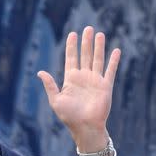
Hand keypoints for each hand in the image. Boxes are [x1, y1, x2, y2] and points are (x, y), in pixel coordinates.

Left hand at [36, 27, 119, 155]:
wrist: (85, 128)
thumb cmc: (69, 117)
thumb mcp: (56, 100)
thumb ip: (50, 85)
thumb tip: (40, 72)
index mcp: (71, 79)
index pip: (72, 58)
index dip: (72, 46)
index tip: (73, 34)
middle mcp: (84, 78)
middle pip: (85, 55)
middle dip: (86, 42)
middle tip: (88, 28)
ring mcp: (95, 81)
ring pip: (97, 59)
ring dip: (98, 47)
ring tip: (99, 34)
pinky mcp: (105, 86)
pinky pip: (110, 71)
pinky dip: (113, 61)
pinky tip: (116, 51)